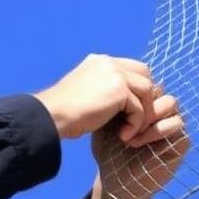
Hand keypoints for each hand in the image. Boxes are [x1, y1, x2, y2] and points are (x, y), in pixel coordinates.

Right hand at [33, 55, 157, 141]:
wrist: (52, 116)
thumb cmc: (64, 112)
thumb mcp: (86, 93)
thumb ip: (104, 89)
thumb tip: (124, 100)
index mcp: (100, 61)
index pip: (132, 68)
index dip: (137, 88)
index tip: (131, 110)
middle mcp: (108, 63)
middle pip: (144, 75)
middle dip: (146, 98)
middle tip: (137, 120)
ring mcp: (115, 74)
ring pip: (146, 91)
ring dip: (143, 114)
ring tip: (130, 131)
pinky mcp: (119, 90)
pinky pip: (139, 109)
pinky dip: (135, 125)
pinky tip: (124, 136)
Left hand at [91, 89, 189, 198]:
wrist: (114, 178)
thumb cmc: (108, 150)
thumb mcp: (106, 120)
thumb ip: (113, 99)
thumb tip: (112, 75)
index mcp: (144, 103)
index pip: (146, 82)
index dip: (133, 90)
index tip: (114, 103)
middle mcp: (160, 111)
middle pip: (160, 89)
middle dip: (141, 101)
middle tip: (124, 117)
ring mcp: (171, 125)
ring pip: (171, 103)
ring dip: (149, 115)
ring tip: (130, 132)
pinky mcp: (179, 141)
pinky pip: (177, 124)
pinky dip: (156, 131)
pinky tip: (137, 142)